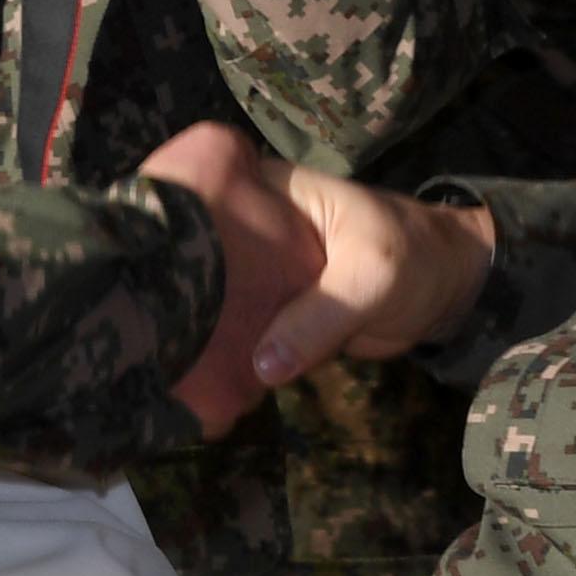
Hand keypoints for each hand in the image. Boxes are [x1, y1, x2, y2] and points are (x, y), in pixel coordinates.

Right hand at [135, 130, 498, 408]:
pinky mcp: (270, 315)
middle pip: (192, 252)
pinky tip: (189, 383)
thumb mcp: (374, 275)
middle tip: (129, 328)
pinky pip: (235, 334)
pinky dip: (220, 356)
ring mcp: (256, 274)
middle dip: (167, 287)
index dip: (160, 223)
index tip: (125, 260)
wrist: (451, 290)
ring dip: (190, 329)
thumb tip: (262, 366)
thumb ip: (321, 315)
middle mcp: (249, 227)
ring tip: (146, 363)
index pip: (195, 194)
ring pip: (210, 299)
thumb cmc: (415, 256)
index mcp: (264, 191)